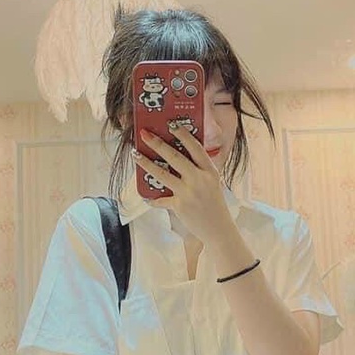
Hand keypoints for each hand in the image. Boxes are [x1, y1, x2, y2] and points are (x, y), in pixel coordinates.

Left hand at [132, 125, 233, 245]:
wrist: (218, 229)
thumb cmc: (214, 205)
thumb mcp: (213, 183)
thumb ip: (201, 170)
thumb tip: (181, 156)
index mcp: (209, 171)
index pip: (195, 148)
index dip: (183, 135)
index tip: (171, 125)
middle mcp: (199, 179)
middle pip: (174, 157)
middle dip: (157, 143)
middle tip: (144, 134)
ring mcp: (188, 192)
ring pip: (162, 174)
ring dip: (146, 163)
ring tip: (135, 154)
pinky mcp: (179, 206)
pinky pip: (160, 199)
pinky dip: (152, 199)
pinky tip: (146, 197)